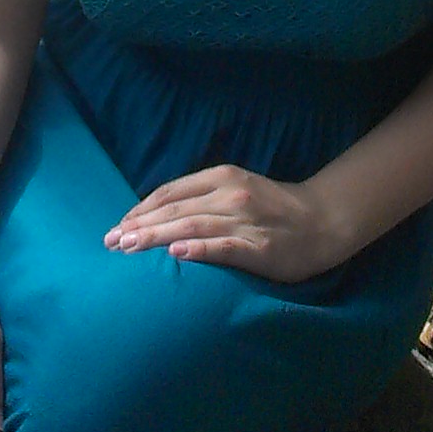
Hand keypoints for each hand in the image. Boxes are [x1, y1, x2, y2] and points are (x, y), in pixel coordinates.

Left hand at [105, 165, 347, 281]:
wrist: (323, 220)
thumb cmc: (275, 209)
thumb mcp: (238, 191)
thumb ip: (204, 198)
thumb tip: (161, 216)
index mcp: (223, 177)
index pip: (170, 191)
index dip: (141, 208)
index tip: (118, 226)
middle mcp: (230, 194)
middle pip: (174, 209)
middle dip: (138, 225)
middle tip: (109, 242)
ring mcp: (244, 220)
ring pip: (191, 226)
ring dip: (155, 237)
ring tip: (128, 248)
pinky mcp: (258, 247)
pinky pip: (223, 247)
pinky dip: (198, 249)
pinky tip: (176, 254)